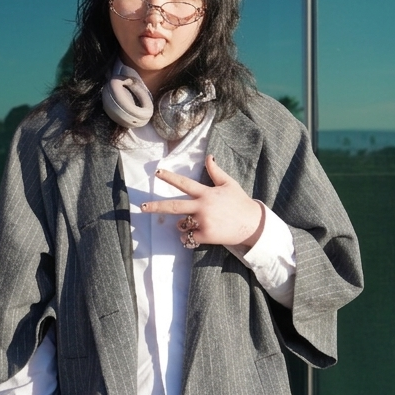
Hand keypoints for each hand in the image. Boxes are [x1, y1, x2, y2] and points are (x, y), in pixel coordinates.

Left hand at [141, 155, 264, 248]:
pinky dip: (188, 238)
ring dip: (182, 224)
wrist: (252, 224)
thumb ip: (216, 171)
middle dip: (156, 206)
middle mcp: (203, 207)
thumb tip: (209, 156)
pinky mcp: (206, 235)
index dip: (170, 177)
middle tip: (142, 207)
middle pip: (174, 206)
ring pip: (181, 224)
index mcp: (206, 192)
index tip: (158, 173)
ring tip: (194, 223)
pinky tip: (195, 235)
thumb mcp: (229, 183)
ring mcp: (204, 222)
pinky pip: (188, 238)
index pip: (184, 183)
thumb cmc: (240, 202)